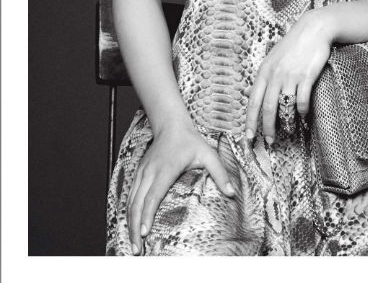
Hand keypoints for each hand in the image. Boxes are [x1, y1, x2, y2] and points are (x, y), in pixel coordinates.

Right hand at [127, 120, 234, 254]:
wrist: (171, 125)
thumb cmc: (191, 141)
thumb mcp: (208, 154)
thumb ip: (220, 174)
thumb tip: (232, 193)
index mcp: (166, 169)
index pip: (154, 195)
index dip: (148, 215)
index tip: (145, 233)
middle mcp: (150, 172)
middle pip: (138, 203)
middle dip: (135, 228)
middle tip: (136, 249)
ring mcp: (142, 172)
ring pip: (131, 201)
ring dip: (129, 223)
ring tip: (133, 244)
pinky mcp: (138, 173)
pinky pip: (130, 196)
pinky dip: (128, 213)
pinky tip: (130, 226)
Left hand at [245, 8, 333, 143]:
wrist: (313, 29)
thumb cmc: (292, 45)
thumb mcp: (271, 59)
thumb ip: (261, 78)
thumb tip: (246, 93)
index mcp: (264, 71)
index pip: (253, 101)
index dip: (250, 121)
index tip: (249, 136)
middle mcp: (275, 75)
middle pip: (267, 108)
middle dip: (267, 128)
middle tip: (269, 141)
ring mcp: (291, 75)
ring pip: (284, 106)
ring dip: (286, 122)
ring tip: (288, 131)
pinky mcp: (307, 76)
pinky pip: (302, 100)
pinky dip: (302, 110)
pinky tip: (303, 114)